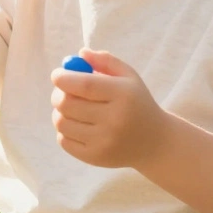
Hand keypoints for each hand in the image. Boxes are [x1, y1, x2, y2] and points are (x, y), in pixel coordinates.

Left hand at [51, 48, 171, 169]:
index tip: (57, 75)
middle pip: (67, 105)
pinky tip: (77, 125)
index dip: (63, 78)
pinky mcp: (96, 158)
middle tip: (62, 91)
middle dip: (58, 94)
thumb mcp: (128, 76)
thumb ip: (105, 60)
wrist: (154, 142)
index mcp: (123, 95)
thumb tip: (80, 54)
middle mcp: (114, 120)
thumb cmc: (136, 102)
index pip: (84, 85)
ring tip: (71, 109)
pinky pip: (64, 141)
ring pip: (62, 123)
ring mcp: (104, 142)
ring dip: (59, 112)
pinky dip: (64, 131)